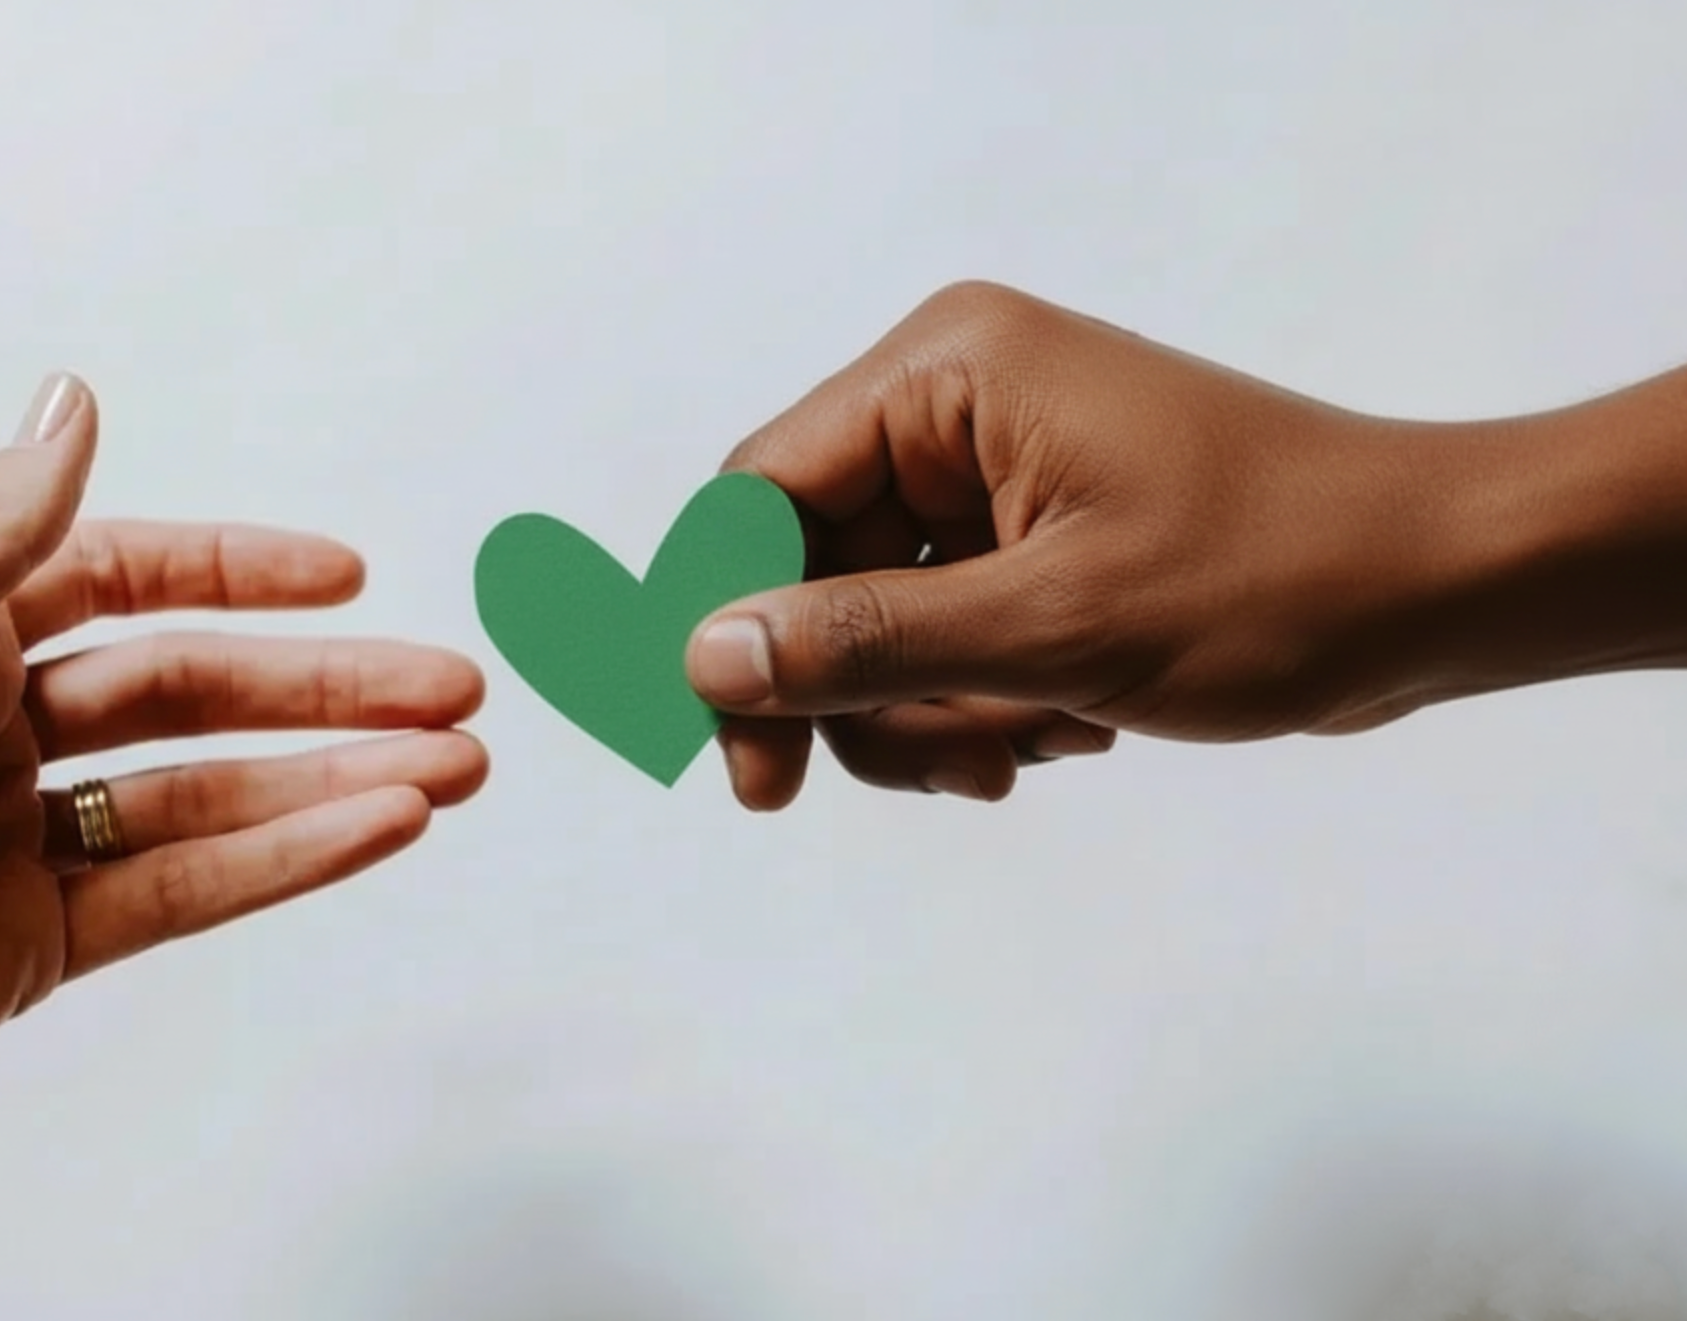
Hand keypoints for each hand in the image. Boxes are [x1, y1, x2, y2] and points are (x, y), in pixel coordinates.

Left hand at [0, 374, 486, 1189]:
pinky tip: (369, 829)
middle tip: (449, 688)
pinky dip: (283, 863)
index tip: (346, 576)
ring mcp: (9, 847)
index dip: (236, 573)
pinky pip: (179, 894)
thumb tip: (71, 398)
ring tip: (451, 769)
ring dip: (334, 782)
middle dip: (328, 688)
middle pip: (190, 695)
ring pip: (207, 800)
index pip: (115, 581)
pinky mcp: (23, 954)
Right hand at [684, 280, 1675, 808]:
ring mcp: (996, 472)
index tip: (749, 769)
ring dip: (940, 712)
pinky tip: (1072, 726)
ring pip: (878, 623)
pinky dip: (985, 702)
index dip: (732, 631)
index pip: (760, 496)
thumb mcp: (1054, 625)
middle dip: (872, 694)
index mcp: (947, 373)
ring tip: (1040, 743)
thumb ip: (867, 643)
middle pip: (813, 571)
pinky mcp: (1034, 533)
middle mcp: (956, 404)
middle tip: (948, 777)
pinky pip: (946, 634)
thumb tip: (703, 659)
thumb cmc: (1275, 576)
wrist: (1438, 584)